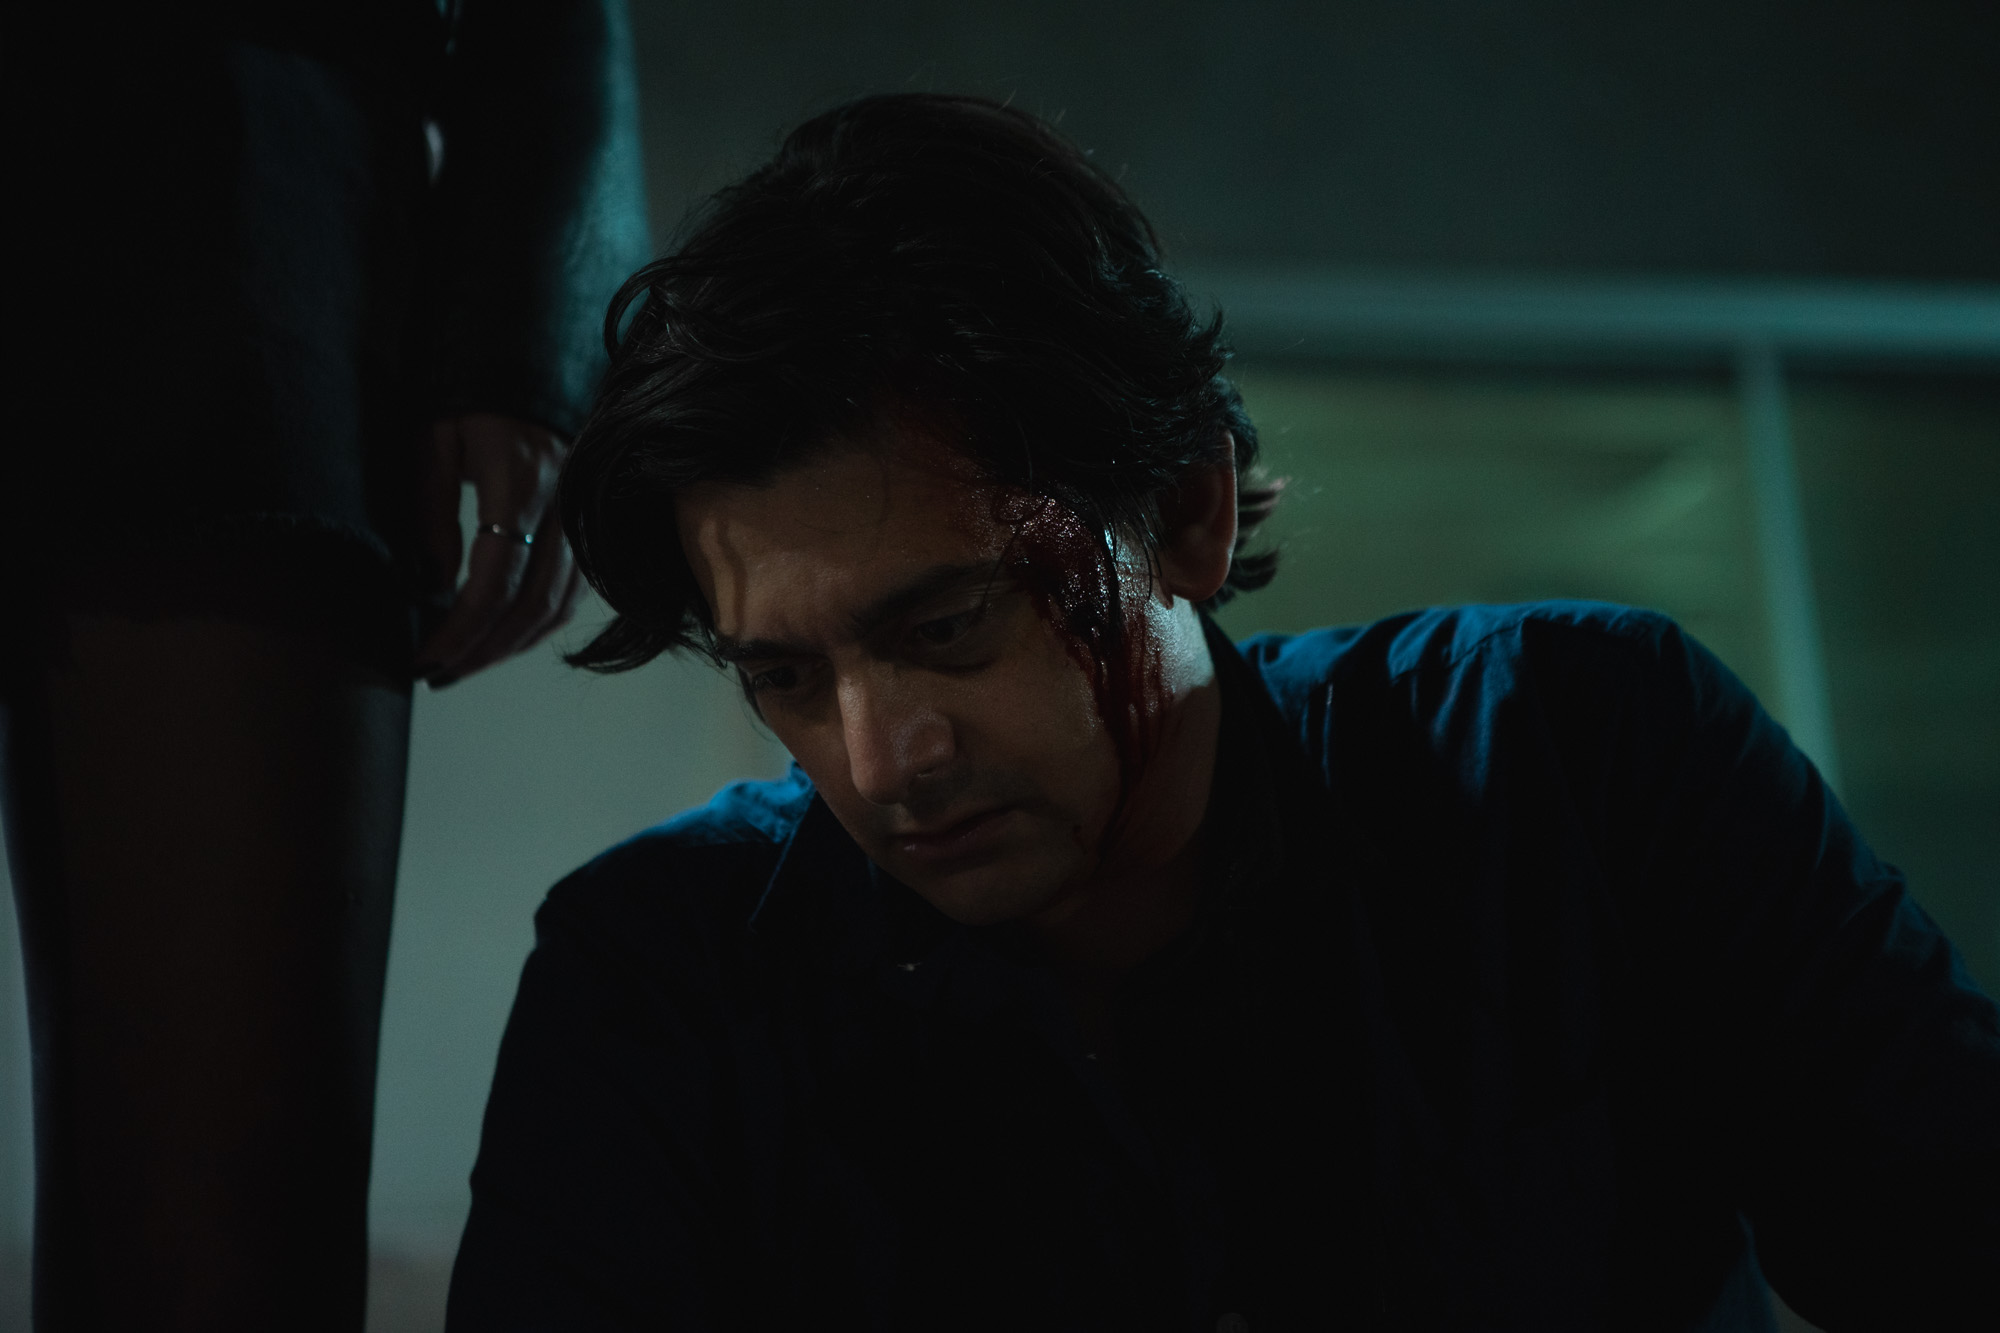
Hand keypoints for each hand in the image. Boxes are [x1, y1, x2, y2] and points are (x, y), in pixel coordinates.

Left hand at [415, 413, 583, 686]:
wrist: (523, 363)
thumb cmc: (467, 401)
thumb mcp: (432, 443)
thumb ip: (432, 513)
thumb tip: (432, 587)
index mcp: (521, 480)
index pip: (497, 578)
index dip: (462, 628)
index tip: (426, 657)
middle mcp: (563, 504)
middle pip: (532, 602)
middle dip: (484, 649)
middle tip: (439, 675)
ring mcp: (582, 516)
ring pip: (559, 604)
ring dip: (511, 645)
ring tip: (465, 665)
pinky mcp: (587, 524)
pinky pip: (573, 591)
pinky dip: (539, 625)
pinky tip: (504, 638)